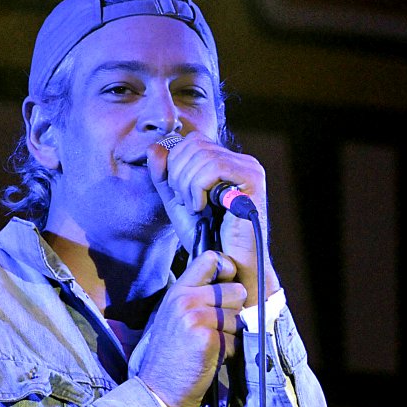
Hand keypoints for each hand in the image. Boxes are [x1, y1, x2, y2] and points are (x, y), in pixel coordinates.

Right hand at [136, 250, 246, 406]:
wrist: (157, 390)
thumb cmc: (172, 356)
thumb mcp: (176, 316)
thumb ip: (198, 296)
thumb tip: (235, 285)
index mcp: (178, 290)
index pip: (212, 258)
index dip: (228, 270)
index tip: (228, 288)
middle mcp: (186, 299)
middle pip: (236, 290)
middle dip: (234, 311)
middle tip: (216, 329)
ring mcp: (196, 318)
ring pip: (239, 317)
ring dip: (232, 335)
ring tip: (211, 346)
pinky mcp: (208, 339)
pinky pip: (237, 338)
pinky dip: (231, 352)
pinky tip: (212, 358)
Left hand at [148, 133, 280, 303]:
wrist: (228, 266)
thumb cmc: (208, 239)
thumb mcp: (178, 203)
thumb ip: (164, 177)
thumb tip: (154, 147)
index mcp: (227, 163)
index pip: (193, 141)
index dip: (175, 163)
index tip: (179, 194)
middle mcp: (242, 161)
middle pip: (195, 144)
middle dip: (179, 174)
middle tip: (185, 202)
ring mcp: (249, 169)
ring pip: (203, 155)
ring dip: (187, 184)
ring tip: (194, 208)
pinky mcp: (252, 180)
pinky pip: (214, 167)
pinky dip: (198, 188)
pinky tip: (202, 208)